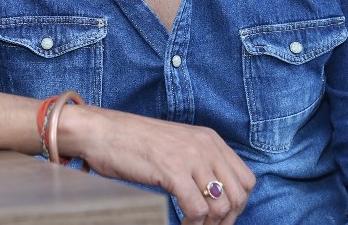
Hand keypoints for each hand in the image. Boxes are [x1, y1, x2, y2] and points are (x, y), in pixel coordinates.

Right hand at [58, 105, 255, 223]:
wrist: (102, 131)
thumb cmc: (133, 142)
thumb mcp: (177, 146)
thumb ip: (199, 162)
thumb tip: (215, 194)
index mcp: (210, 139)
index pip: (246, 180)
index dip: (237, 205)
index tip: (219, 218)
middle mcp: (206, 146)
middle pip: (238, 195)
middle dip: (227, 220)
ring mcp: (190, 157)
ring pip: (221, 206)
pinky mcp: (173, 171)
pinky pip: (197, 210)